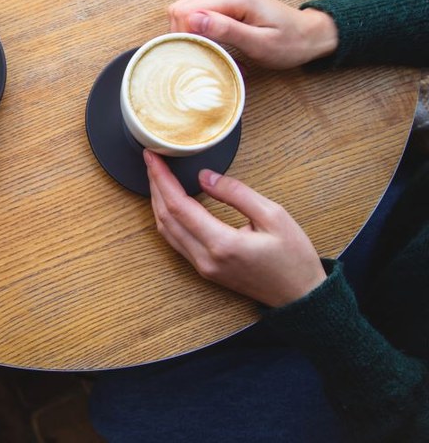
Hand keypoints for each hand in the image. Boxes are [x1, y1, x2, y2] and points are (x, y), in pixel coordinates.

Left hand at [144, 150, 325, 306]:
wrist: (301, 296)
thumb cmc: (293, 257)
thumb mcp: (273, 215)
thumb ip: (236, 193)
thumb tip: (205, 176)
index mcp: (222, 244)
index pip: (179, 206)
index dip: (162, 179)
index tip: (153, 158)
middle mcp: (206, 258)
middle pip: (165, 218)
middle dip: (155, 186)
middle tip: (151, 161)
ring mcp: (203, 267)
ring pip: (166, 231)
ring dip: (157, 202)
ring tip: (157, 177)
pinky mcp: (205, 270)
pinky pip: (176, 241)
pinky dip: (167, 218)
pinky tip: (168, 202)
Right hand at [167, 0, 338, 68]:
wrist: (308, 34)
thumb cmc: (288, 43)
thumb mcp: (258, 44)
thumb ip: (225, 30)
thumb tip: (192, 19)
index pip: (186, 11)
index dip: (183, 36)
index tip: (197, 55)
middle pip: (180, 9)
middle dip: (185, 36)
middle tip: (203, 56)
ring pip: (184, 11)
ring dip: (191, 34)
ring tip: (211, 51)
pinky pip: (196, 12)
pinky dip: (198, 30)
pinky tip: (214, 43)